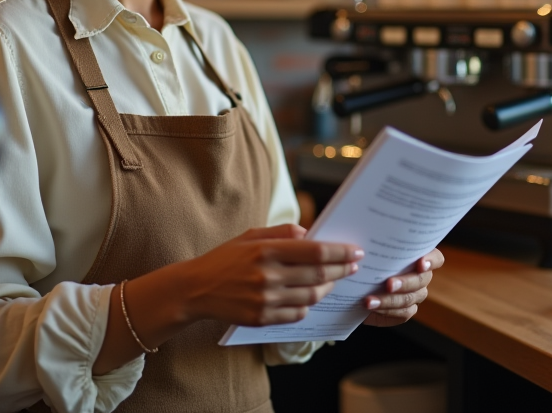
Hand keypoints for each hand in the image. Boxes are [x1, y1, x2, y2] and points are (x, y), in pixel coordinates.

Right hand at [180, 223, 361, 326]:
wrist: (196, 289)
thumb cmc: (226, 258)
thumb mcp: (251, 236)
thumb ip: (282, 232)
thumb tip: (311, 234)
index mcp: (266, 250)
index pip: (314, 251)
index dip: (339, 252)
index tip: (355, 251)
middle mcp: (267, 276)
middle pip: (318, 275)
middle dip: (341, 270)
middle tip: (353, 266)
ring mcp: (265, 300)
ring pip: (311, 297)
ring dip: (328, 288)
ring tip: (334, 280)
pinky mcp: (261, 319)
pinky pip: (297, 314)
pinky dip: (308, 305)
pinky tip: (311, 297)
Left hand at [362, 249, 443, 326]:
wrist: (354, 285)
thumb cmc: (364, 261)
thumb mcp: (367, 251)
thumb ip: (371, 247)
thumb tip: (362, 248)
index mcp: (417, 256)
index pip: (436, 258)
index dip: (431, 261)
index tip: (420, 264)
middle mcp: (420, 276)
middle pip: (422, 280)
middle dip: (405, 282)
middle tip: (388, 284)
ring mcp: (415, 294)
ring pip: (411, 298)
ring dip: (390, 300)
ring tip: (370, 301)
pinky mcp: (405, 311)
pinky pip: (403, 313)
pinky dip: (387, 311)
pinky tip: (373, 307)